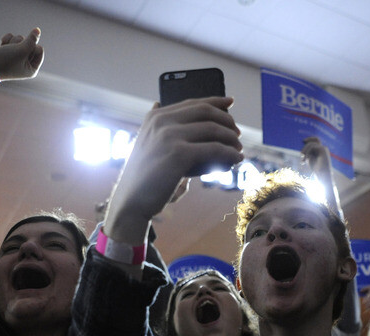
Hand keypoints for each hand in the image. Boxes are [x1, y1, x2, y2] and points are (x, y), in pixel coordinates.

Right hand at [0, 28, 44, 80]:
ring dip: (12, 41)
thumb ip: (31, 40)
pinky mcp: (7, 49)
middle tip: (12, 51)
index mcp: (32, 69)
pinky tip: (0, 46)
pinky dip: (6, 40)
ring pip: (20, 39)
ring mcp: (16, 56)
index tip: (22, 52)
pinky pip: (12, 38)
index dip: (31, 47)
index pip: (39, 49)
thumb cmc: (4, 61)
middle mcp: (25, 63)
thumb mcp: (21, 50)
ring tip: (5, 49)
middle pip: (30, 43)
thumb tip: (38, 30)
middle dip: (20, 44)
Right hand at [104, 98, 242, 244]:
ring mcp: (170, 136)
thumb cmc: (143, 177)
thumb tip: (158, 102)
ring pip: (213, 129)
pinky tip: (236, 159)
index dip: (215, 100)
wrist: (131, 201)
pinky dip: (230, 154)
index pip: (192, 102)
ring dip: (231, 139)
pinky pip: (214, 149)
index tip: (230, 101)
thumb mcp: (147, 143)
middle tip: (237, 133)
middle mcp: (161, 121)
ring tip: (238, 150)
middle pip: (205, 112)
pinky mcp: (179, 154)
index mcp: (155, 117)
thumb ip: (157, 126)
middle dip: (226, 121)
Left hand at [301, 136, 331, 176]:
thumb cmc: (317, 169)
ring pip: (311, 144)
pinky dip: (307, 152)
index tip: (303, 141)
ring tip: (302, 159)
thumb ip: (308, 153)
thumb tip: (302, 149)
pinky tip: (306, 159)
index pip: (316, 141)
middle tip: (302, 149)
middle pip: (315, 139)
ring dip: (305, 150)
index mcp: (321, 150)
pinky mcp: (323, 150)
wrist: (323, 175)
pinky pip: (312, 147)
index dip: (310, 139)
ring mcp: (323, 149)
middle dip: (308, 141)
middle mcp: (323, 148)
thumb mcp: (310, 160)